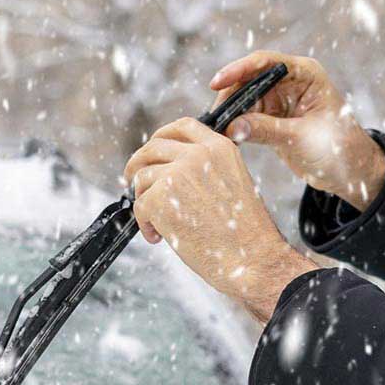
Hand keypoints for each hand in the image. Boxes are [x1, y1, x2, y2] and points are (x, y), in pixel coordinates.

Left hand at [123, 117, 316, 323]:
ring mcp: (177, 173)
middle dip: (137, 166)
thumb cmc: (243, 232)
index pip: (182, 126)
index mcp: (220, 147)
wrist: (251, 258)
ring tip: (158, 225)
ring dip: (143, 201)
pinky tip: (159, 237)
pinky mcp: (160, 197)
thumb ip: (204, 169)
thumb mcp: (231, 183)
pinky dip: (144, 224)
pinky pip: (138, 205)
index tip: (150, 153)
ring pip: (141, 178)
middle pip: (152, 148)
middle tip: (132, 184)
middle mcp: (198, 154)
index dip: (160, 137)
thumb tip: (166, 169)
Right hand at [209, 51, 384, 209]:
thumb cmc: (337, 147)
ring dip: (230, 115)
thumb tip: (231, 127)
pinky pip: (246, 118)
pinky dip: (235, 127)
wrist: (349, 170)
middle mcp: (290, 82)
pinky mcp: (271, 119)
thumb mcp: (300, 137)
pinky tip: (226, 139)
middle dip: (230, 98)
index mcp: (305, 74)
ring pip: (244, 101)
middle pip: (249, 81)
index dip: (238, 70)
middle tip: (214, 119)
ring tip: (217, 133)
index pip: (266, 63)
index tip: (217, 83)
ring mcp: (279, 101)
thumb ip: (266, 130)